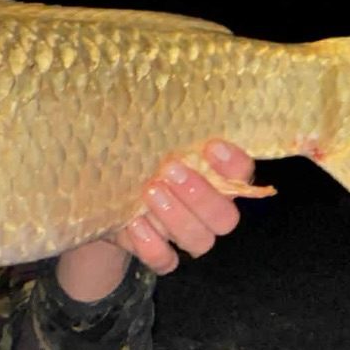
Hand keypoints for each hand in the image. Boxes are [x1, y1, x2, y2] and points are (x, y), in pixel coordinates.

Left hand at [55, 141, 253, 300]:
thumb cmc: (138, 153)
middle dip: (201, 195)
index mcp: (217, 176)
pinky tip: (135, 224)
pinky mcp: (160, 254)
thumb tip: (157, 88)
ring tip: (150, 190)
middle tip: (172, 170)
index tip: (211, 146)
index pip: (243, 174)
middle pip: (226, 218)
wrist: (106, 189)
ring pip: (200, 241)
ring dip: (177, 217)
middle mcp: (209, 210)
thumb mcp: (150, 134)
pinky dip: (152, 247)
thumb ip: (164, 122)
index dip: (234, 165)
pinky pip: (166, 261)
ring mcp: (186, 235)